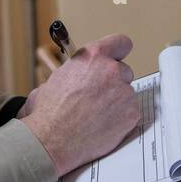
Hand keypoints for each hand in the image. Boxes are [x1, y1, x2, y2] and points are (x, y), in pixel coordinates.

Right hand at [19, 34, 139, 177]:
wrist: (52, 138)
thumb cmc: (49, 111)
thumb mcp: (56, 78)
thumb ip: (75, 71)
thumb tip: (74, 76)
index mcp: (93, 56)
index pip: (120, 43)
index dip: (118, 52)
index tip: (117, 58)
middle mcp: (111, 69)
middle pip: (124, 72)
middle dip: (114, 83)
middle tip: (98, 98)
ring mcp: (124, 92)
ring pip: (127, 94)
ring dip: (117, 103)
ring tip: (96, 116)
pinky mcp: (132, 113)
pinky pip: (130, 113)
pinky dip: (121, 120)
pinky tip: (103, 126)